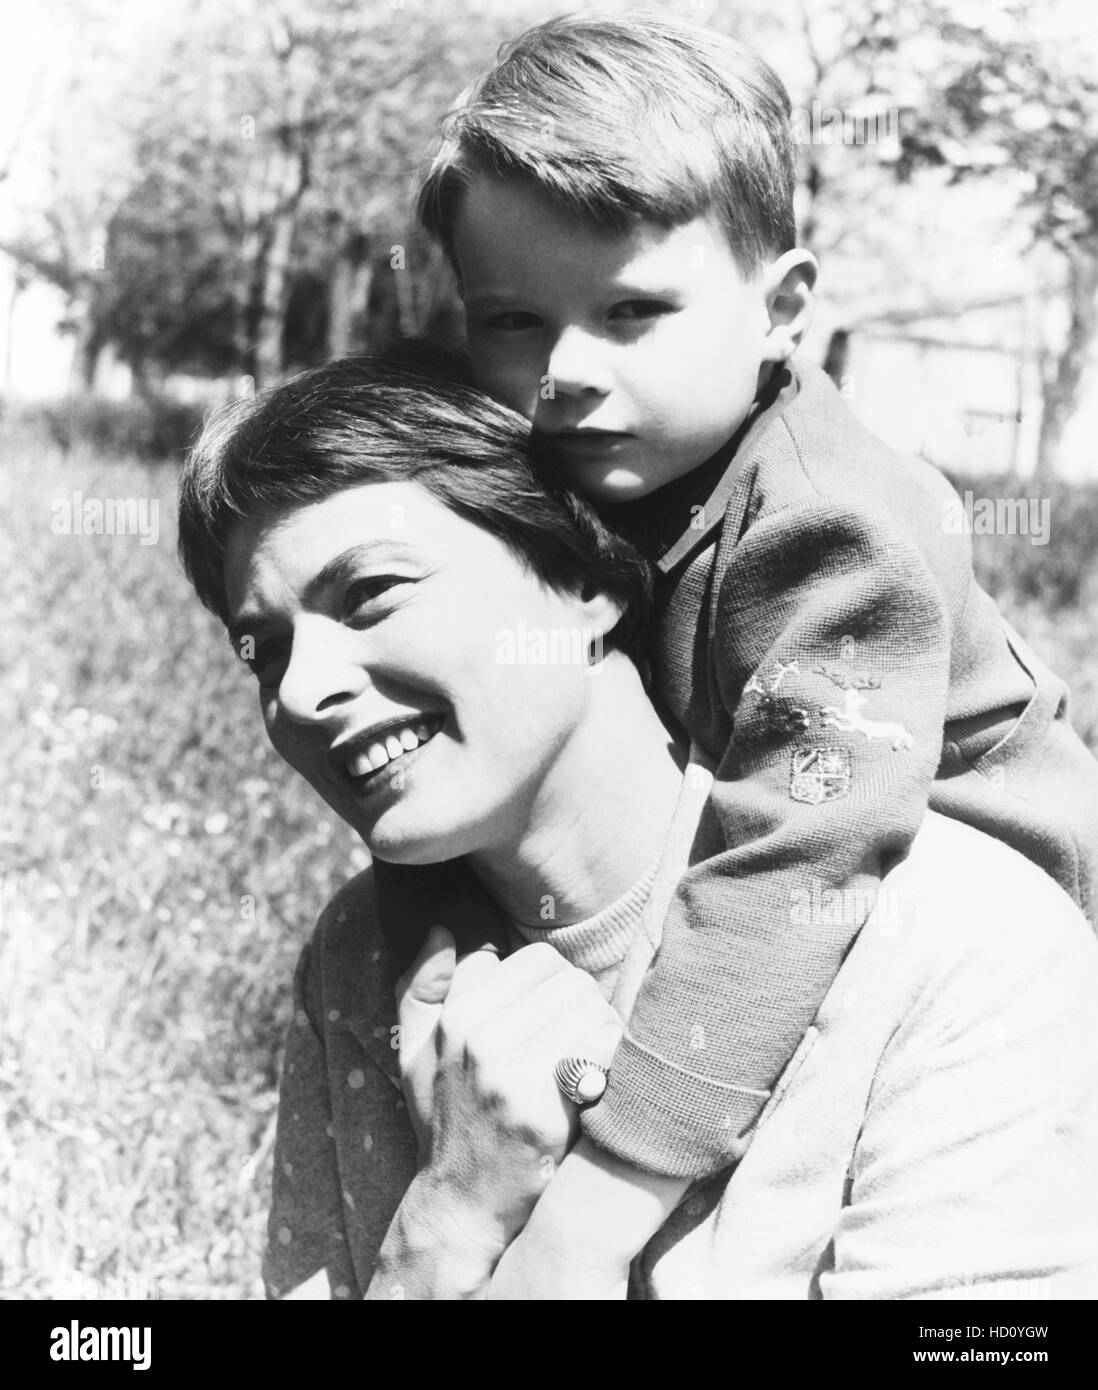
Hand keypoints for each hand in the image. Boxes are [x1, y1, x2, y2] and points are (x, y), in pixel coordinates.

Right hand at [395, 931, 622, 1251]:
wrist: (463, 1202)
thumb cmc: (446, 1118)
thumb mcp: (415, 1052)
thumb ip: (422, 988)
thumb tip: (441, 929)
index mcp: (456, 1017)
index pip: (538, 959)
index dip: (557, 985)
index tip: (554, 1015)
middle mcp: (480, 1039)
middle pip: (571, 981)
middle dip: (584, 1006)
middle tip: (580, 1038)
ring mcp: (512, 1076)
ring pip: (591, 1010)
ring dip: (602, 1031)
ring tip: (589, 1059)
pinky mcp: (545, 1112)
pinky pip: (602, 1050)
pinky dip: (611, 1059)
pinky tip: (598, 1080)